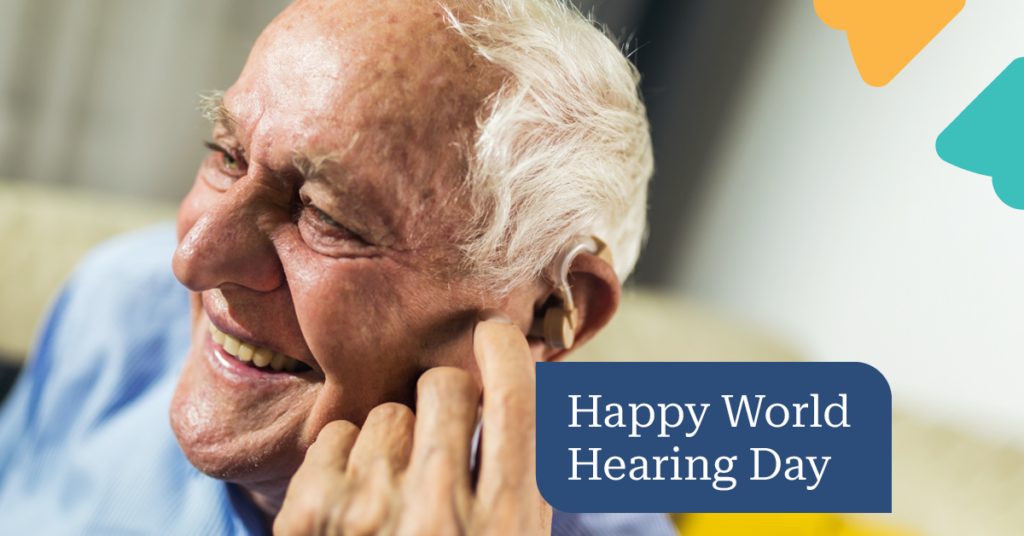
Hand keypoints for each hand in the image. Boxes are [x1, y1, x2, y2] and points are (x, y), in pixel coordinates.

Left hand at [273, 310, 551, 535]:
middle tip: (442, 431)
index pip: (515, 395)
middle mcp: (439, 515)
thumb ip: (523, 476)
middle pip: (444, 385)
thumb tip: (523, 379)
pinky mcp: (307, 518)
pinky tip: (354, 504)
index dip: (506, 350)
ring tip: (394, 493)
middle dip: (446, 398)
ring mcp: (369, 514)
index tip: (494, 336)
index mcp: (507, 524)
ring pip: (388, 412)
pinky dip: (346, 461)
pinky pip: (335, 435)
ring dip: (395, 441)